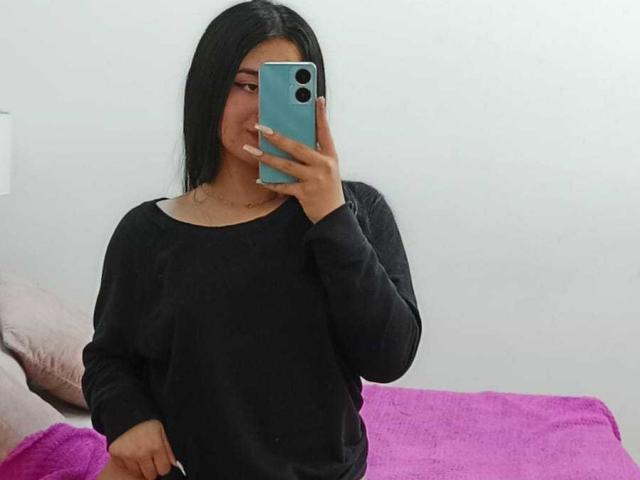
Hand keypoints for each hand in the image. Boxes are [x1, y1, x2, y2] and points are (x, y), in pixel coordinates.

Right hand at [108, 419, 176, 479]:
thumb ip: (168, 449)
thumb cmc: (147, 422)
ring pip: (137, 473)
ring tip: (140, 454)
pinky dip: (128, 464)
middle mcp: (141, 452)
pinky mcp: (116, 456)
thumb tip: (174, 465)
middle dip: (152, 468)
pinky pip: (125, 468)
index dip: (163, 466)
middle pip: (150, 474)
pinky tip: (131, 453)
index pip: (163, 470)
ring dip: (140, 467)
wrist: (126, 412)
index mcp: (155, 445)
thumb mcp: (161, 431)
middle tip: (150, 458)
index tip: (161, 461)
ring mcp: (127, 455)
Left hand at [244, 96, 345, 223]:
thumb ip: (315, 153)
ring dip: (266, 157)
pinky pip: (283, 186)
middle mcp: (323, 165)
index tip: (316, 99)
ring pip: (286, 166)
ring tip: (251, 149)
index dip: (321, 115)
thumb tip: (293, 139)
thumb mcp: (328, 168)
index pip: (325, 132)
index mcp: (330, 156)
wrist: (334, 215)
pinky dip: (271, 183)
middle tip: (261, 127)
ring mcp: (314, 179)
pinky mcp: (305, 193)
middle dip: (277, 136)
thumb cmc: (328, 188)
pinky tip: (259, 179)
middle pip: (297, 147)